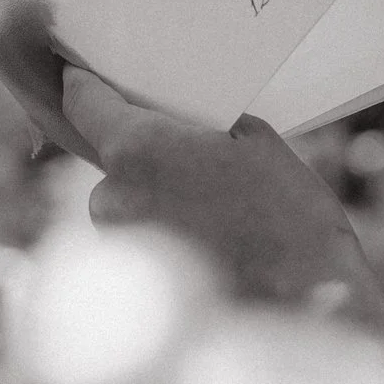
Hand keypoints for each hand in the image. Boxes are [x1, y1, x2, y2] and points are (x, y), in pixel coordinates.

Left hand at [0, 0, 383, 332]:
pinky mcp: (129, 290)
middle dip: (145, 162)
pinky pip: (139, 248)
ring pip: (126, 208)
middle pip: (112, 162)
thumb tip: (179, 124)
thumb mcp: (256, 144)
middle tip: (196, 171)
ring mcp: (117, 248)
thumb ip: (200, 126)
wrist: (306, 311)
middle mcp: (110, 197)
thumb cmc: (289, 222)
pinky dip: (164, 246)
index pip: (83, 101)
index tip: (77, 73)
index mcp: (137, 148)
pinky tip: (210, 255)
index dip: (83, 85)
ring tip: (216, 223)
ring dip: (155, 208)